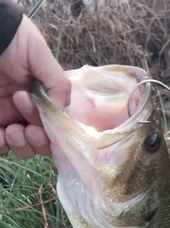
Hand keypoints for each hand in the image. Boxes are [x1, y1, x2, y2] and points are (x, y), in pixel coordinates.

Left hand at [0, 15, 70, 158]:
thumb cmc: (12, 39)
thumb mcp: (39, 54)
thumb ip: (57, 83)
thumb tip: (63, 113)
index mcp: (44, 97)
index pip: (56, 126)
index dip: (54, 134)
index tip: (46, 128)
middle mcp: (28, 110)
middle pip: (41, 142)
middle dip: (38, 141)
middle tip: (28, 129)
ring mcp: (9, 116)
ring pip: (22, 146)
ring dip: (21, 145)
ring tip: (11, 130)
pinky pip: (0, 143)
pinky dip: (1, 144)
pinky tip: (0, 134)